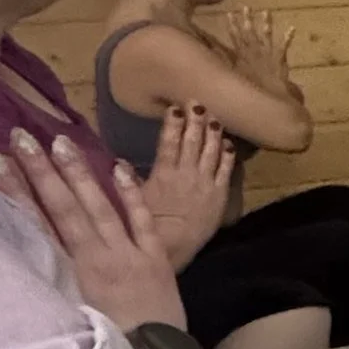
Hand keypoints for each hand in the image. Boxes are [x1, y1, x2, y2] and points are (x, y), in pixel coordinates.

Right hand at [0, 130, 186, 334]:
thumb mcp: (64, 320)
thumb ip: (44, 289)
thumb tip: (15, 265)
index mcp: (66, 275)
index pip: (35, 224)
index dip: (14, 192)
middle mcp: (94, 258)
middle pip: (63, 207)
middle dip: (40, 171)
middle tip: (20, 137)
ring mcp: (127, 255)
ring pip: (99, 207)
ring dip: (80, 173)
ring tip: (60, 142)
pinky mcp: (156, 258)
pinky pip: (142, 219)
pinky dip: (131, 194)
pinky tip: (119, 167)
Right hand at [140, 103, 232, 265]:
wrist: (172, 247)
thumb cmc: (147, 224)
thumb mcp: (134, 199)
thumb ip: (129, 179)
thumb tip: (118, 163)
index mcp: (163, 172)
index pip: (168, 141)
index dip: (173, 123)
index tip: (175, 107)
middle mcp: (186, 173)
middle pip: (192, 141)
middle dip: (195, 120)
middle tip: (198, 102)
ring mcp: (205, 183)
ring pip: (211, 151)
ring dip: (213, 133)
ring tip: (215, 118)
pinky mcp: (220, 195)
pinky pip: (226, 170)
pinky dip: (228, 155)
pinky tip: (230, 144)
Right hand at [221, 5, 294, 92]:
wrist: (266, 98)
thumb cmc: (251, 90)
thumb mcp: (235, 78)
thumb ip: (228, 68)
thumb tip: (217, 59)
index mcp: (242, 57)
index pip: (235, 38)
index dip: (232, 26)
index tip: (229, 13)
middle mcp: (254, 53)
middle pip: (249, 33)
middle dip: (247, 19)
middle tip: (246, 6)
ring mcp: (267, 55)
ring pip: (266, 36)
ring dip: (266, 23)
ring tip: (267, 11)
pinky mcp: (279, 59)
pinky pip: (284, 46)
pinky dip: (288, 37)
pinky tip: (292, 28)